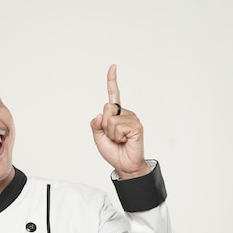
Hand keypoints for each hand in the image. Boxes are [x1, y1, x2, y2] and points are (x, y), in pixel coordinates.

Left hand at [90, 64, 150, 178]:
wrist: (124, 165)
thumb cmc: (114, 151)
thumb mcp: (98, 137)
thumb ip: (95, 124)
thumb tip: (100, 114)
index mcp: (116, 114)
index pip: (113, 95)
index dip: (112, 81)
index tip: (113, 67)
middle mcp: (125, 114)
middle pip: (106, 108)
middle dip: (104, 125)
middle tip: (113, 137)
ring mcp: (132, 119)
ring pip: (111, 119)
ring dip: (111, 133)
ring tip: (120, 140)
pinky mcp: (136, 126)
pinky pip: (117, 126)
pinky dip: (117, 136)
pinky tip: (125, 141)